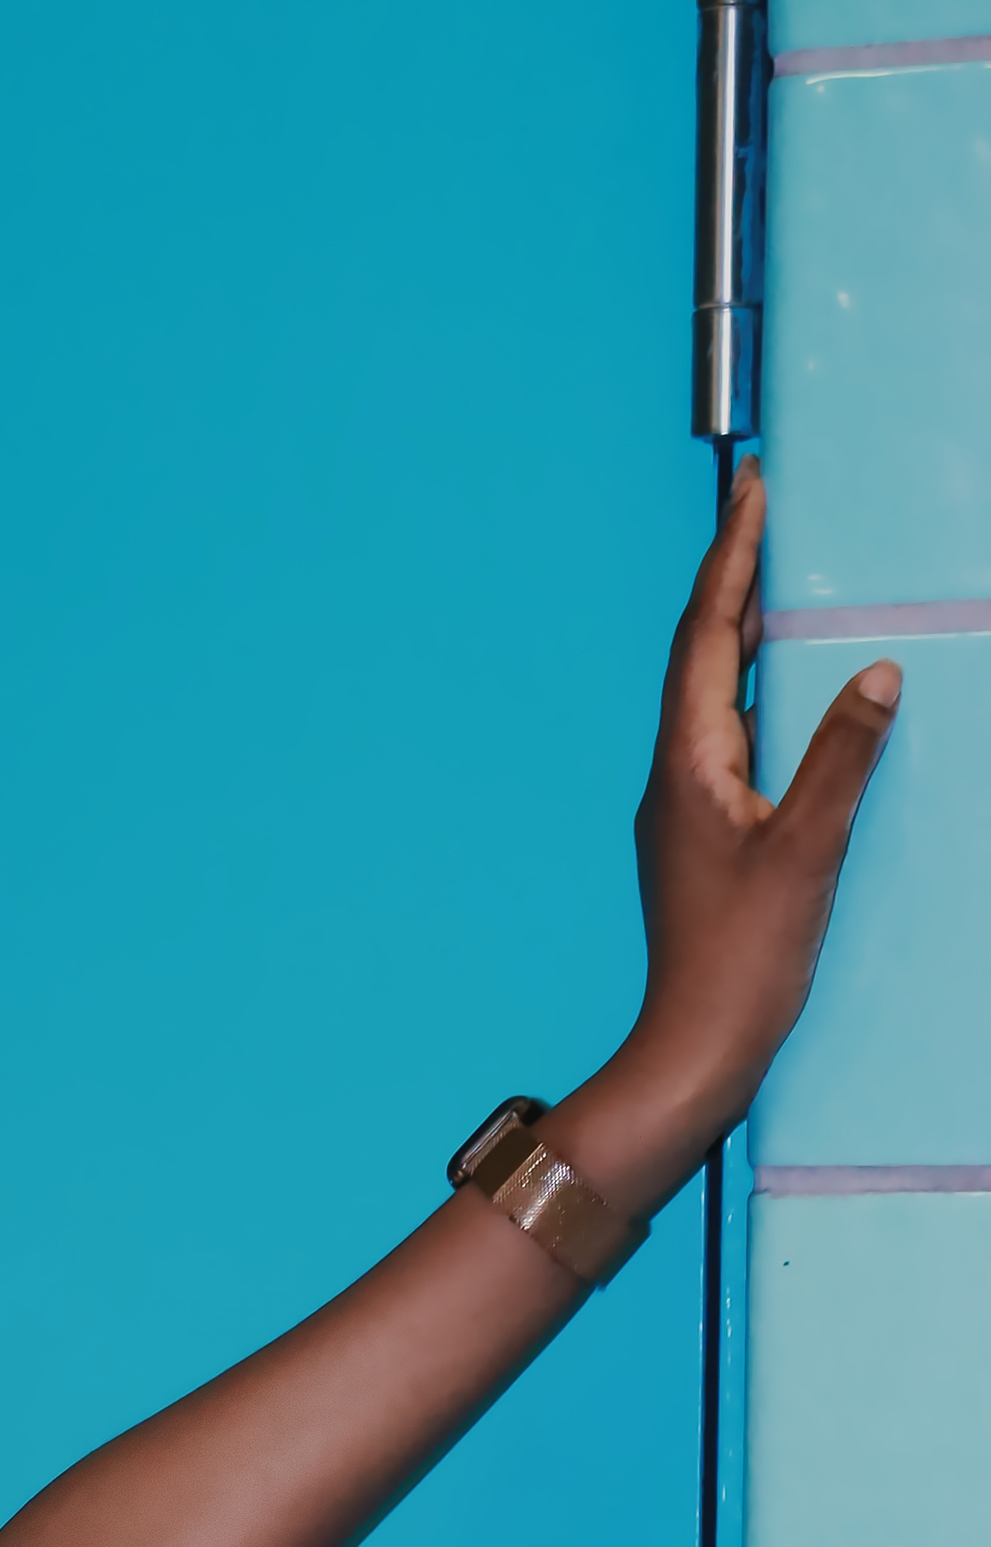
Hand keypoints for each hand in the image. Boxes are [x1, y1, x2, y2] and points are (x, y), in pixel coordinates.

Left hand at [603, 465, 897, 1181]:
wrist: (694, 1053)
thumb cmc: (741, 963)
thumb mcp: (807, 850)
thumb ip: (843, 757)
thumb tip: (873, 676)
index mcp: (687, 765)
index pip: (707, 636)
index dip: (732, 559)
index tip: (751, 493)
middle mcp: (672, 778)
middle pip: (703, 658)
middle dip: (736, 584)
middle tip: (767, 516)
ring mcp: (683, 811)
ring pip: (714, 701)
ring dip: (744, 639)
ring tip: (780, 583)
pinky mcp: (702, 841)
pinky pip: (731, 744)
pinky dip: (758, 700)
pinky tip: (790, 696)